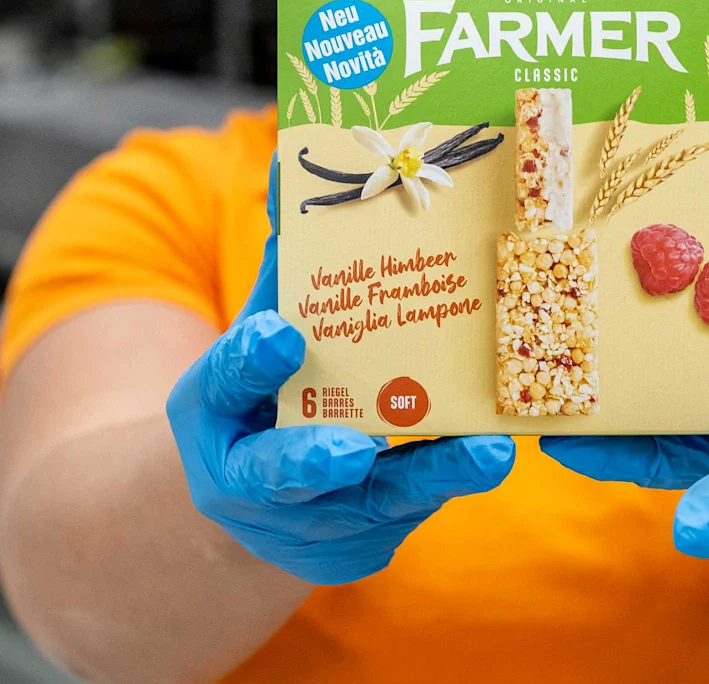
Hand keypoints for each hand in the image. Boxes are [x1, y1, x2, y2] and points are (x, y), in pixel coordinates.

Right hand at [165, 156, 514, 583]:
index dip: (251, 360)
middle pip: (279, 476)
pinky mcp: (363, 546)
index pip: (224, 380)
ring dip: (430, 476)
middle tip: (354, 449)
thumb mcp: (262, 318)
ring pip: (370, 504)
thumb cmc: (265, 381)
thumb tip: (297, 160)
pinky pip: (411, 515)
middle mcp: (246, 480)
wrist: (250, 496)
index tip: (282, 335)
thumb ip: (290, 258)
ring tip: (488, 451)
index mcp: (210, 410)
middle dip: (314, 462)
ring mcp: (306, 526)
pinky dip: (451, 482)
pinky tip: (498, 448)